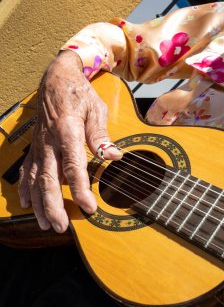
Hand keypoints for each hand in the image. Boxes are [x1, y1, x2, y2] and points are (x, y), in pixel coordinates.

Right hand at [18, 50, 121, 232]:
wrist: (56, 80)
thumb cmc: (79, 94)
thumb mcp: (96, 109)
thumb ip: (101, 136)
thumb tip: (114, 157)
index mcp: (68, 130)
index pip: (74, 165)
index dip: (80, 189)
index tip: (89, 208)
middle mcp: (49, 141)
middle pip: (49, 178)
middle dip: (53, 205)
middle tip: (61, 227)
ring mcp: (39, 145)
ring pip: (35, 179)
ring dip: (39, 204)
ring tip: (46, 224)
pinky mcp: (35, 146)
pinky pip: (27, 170)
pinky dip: (26, 188)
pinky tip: (28, 203)